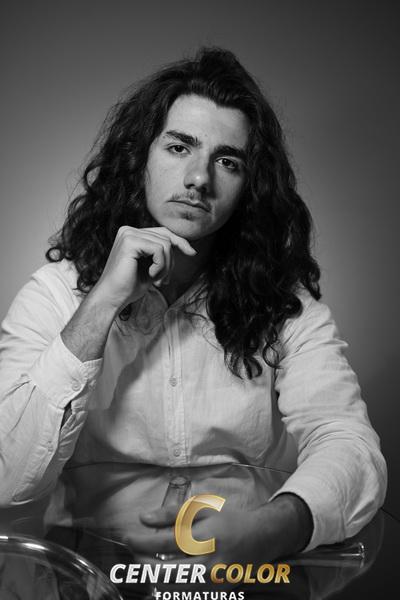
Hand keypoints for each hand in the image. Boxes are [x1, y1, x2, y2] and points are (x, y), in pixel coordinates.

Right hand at [91, 226, 195, 309]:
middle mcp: (128, 230)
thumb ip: (162, 254)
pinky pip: (159, 250)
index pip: (163, 232)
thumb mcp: (151, 266)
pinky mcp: (130, 241)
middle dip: (171, 261)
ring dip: (166, 266)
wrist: (112, 298)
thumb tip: (186, 246)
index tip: (192, 253)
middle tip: (163, 280)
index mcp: (132, 234)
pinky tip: (151, 276)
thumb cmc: (129, 286)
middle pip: (166, 238)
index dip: (180, 241)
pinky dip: (161, 266)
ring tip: (156, 280)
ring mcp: (128, 234)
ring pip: (165, 244)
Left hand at [120, 496, 309, 588]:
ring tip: (145, 563)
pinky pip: (184, 594)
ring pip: (172, 589)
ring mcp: (211, 582)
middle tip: (134, 553)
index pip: (164, 544)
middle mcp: (208, 563)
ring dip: (153, 578)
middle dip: (142, 564)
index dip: (141, 542)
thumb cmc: (229, 519)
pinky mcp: (214, 592)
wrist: (260, 538)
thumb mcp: (202, 508)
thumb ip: (172, 513)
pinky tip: (162, 576)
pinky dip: (168, 587)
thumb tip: (143, 518)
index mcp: (205, 538)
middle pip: (165, 573)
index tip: (128, 537)